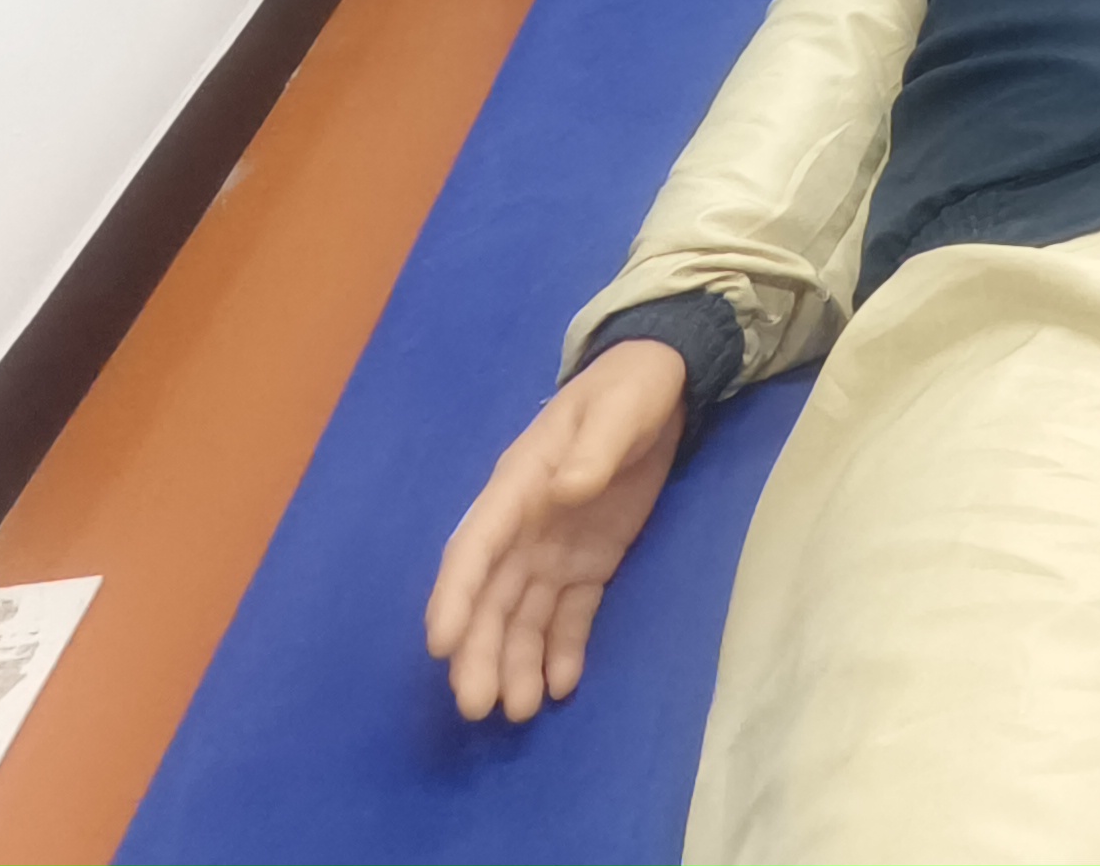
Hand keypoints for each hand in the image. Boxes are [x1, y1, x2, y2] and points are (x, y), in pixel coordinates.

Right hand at [423, 338, 683, 723]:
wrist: (660, 387)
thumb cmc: (627, 391)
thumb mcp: (616, 411)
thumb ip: (593, 450)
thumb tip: (566, 489)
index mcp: (518, 486)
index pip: (476, 545)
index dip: (456, 595)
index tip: (440, 644)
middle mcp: (525, 527)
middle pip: (491, 596)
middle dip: (479, 651)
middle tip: (476, 706)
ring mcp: (553, 550)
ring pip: (523, 615)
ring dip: (516, 661)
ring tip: (519, 712)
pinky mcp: (588, 565)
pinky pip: (569, 613)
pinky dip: (562, 650)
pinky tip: (561, 686)